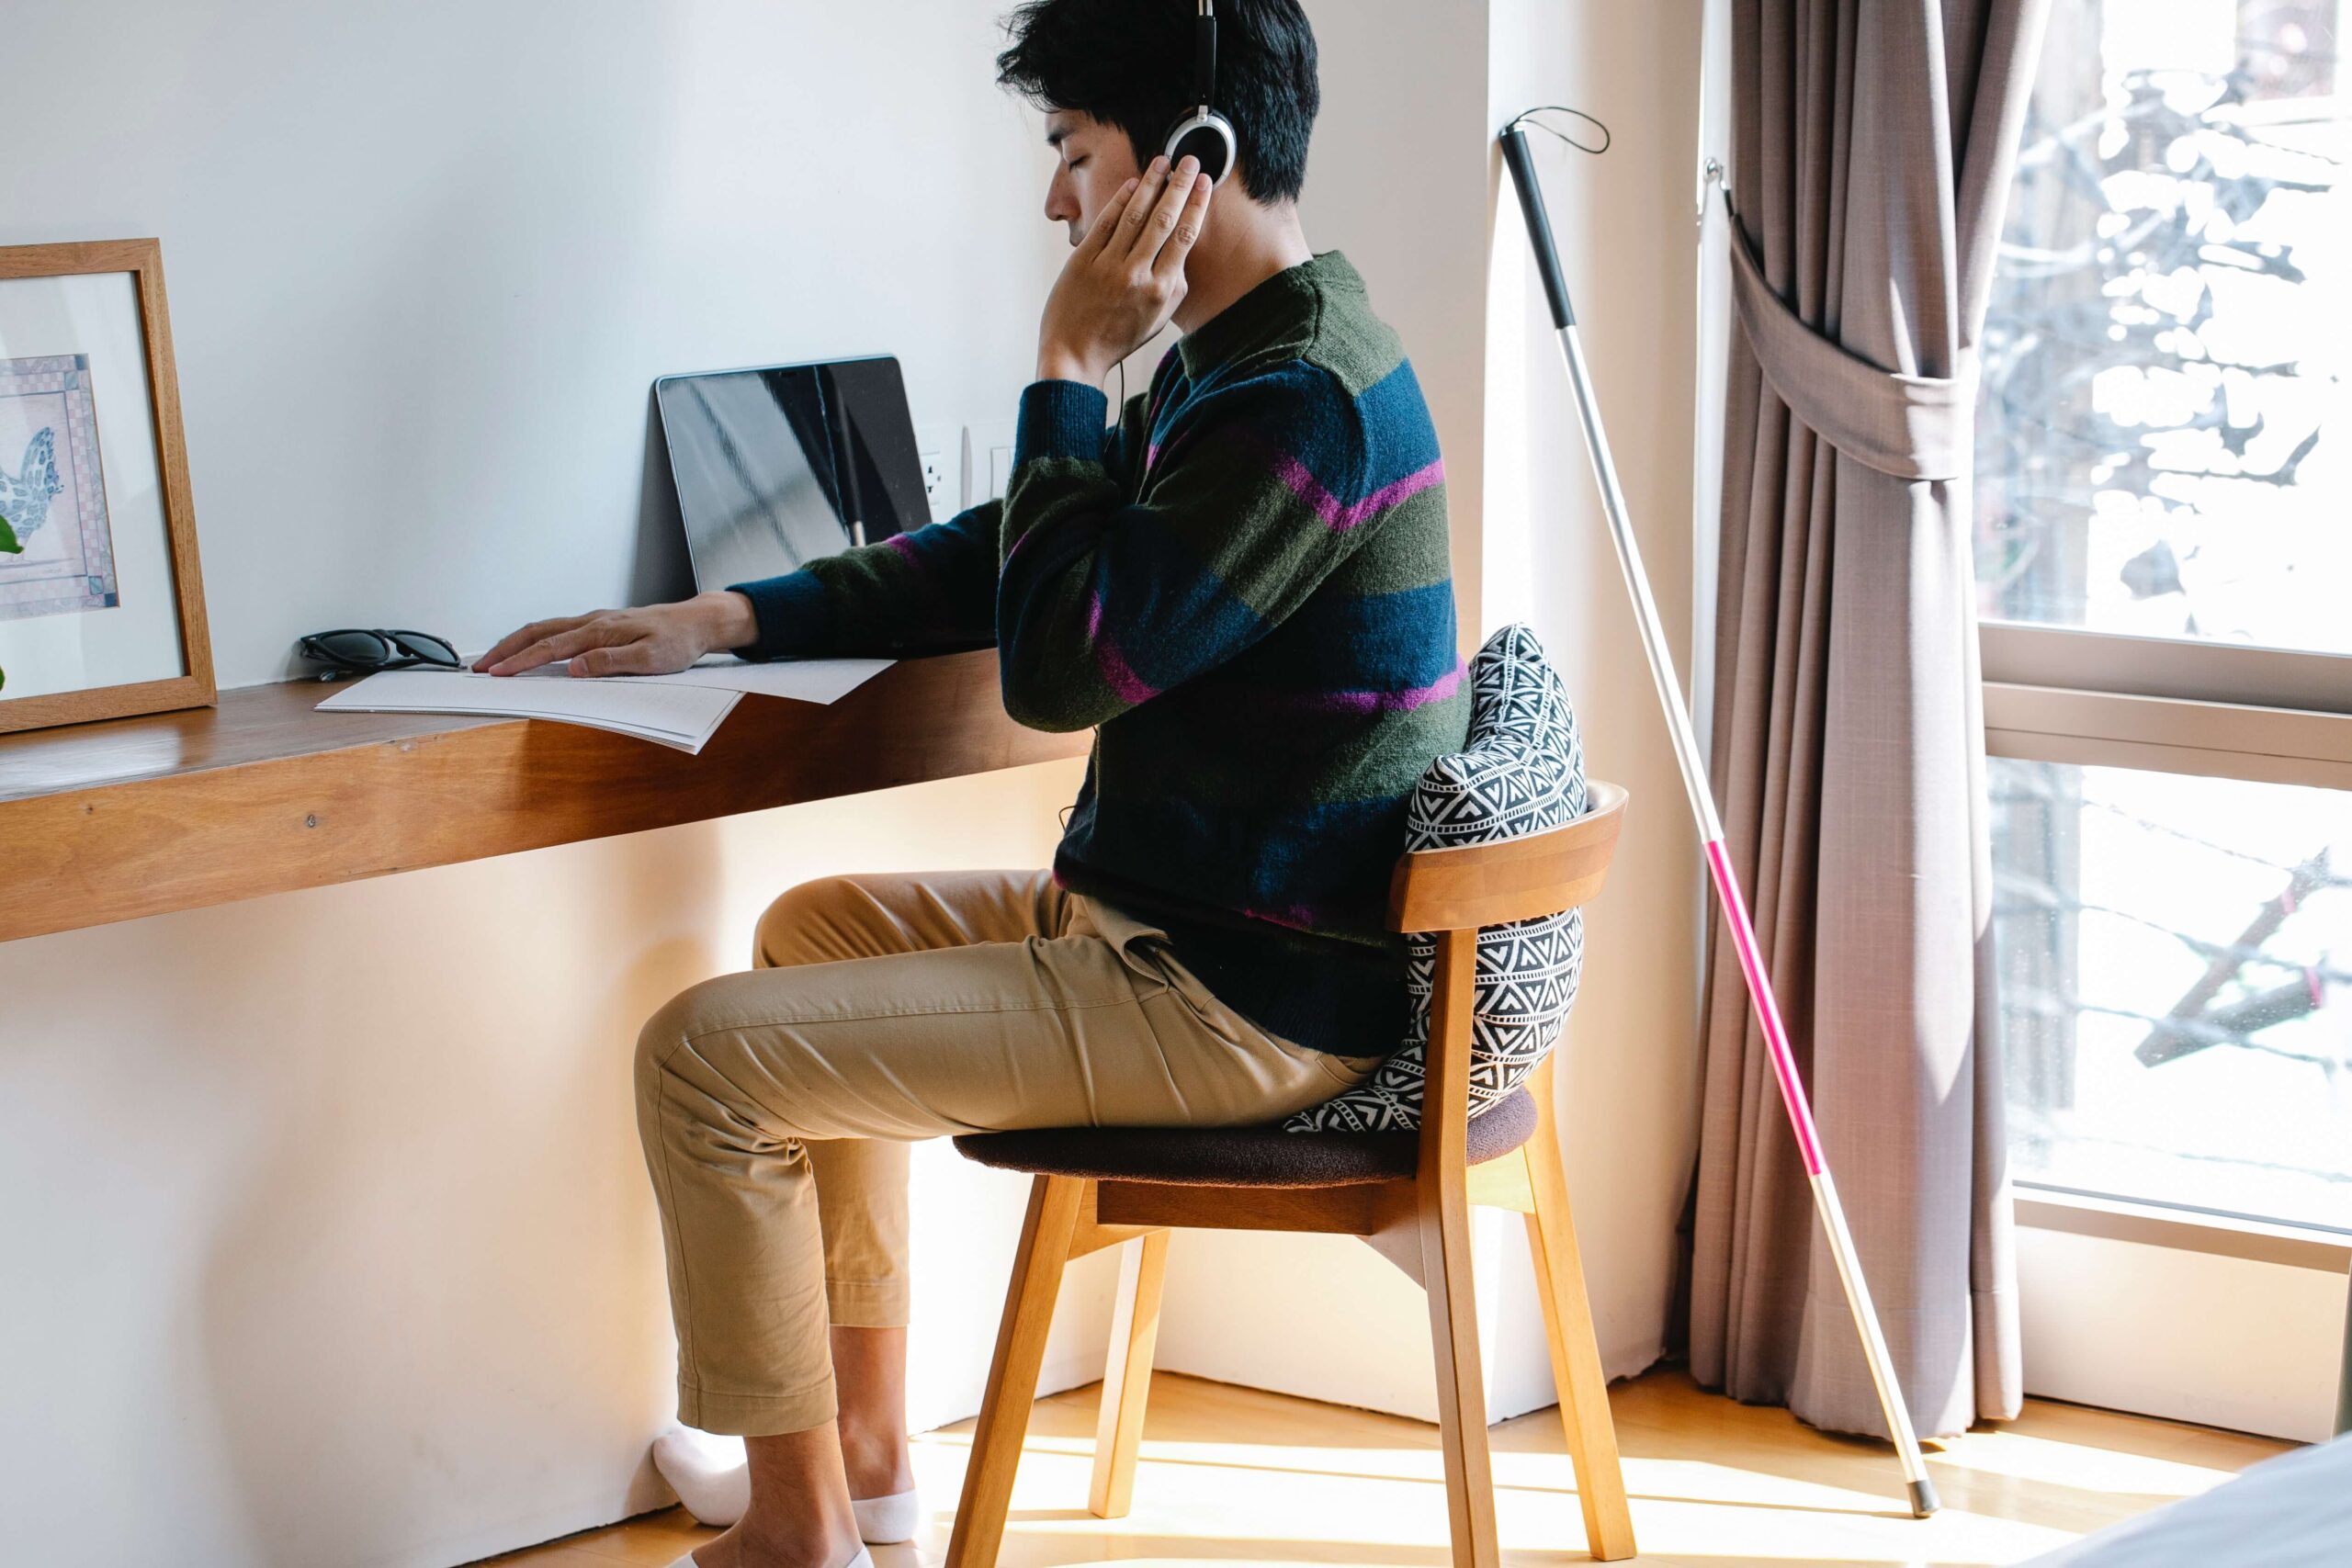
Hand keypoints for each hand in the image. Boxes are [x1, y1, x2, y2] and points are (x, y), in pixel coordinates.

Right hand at [472, 590, 756, 676]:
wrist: (698, 621)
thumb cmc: (678, 642)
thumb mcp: (651, 659)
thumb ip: (612, 663)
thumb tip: (574, 668)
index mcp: (601, 630)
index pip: (551, 647)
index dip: (521, 661)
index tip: (497, 672)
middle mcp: (593, 622)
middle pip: (538, 632)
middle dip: (505, 650)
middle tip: (480, 668)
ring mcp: (595, 621)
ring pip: (545, 628)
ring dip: (516, 643)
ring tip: (494, 659)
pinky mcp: (600, 625)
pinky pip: (559, 629)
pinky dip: (535, 639)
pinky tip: (529, 650)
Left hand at [1036, 154, 1213, 386]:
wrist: (1074, 354)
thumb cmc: (1118, 338)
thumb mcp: (1157, 321)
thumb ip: (1174, 289)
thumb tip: (1183, 255)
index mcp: (1161, 291)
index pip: (1184, 237)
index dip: (1196, 205)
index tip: (1204, 182)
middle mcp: (1137, 275)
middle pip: (1164, 219)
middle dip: (1179, 185)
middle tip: (1188, 159)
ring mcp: (1109, 265)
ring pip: (1135, 215)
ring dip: (1151, 184)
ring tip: (1162, 161)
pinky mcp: (1083, 260)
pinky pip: (1106, 223)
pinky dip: (1121, 200)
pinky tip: (1133, 183)